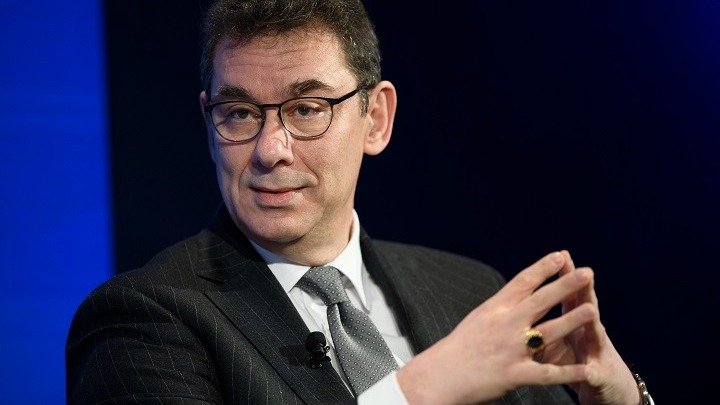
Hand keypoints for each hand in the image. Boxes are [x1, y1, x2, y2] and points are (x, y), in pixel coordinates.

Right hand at [397, 251, 598, 403]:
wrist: (440, 375)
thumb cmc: (457, 349)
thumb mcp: (478, 318)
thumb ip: (501, 309)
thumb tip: (519, 296)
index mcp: (495, 308)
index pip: (523, 282)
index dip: (543, 267)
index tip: (560, 256)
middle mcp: (505, 324)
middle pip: (540, 300)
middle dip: (565, 285)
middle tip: (586, 273)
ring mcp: (512, 348)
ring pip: (548, 332)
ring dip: (572, 321)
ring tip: (592, 310)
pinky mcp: (515, 374)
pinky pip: (547, 373)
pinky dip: (568, 372)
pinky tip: (585, 369)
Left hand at [541, 251, 640, 404]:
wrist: (605, 386)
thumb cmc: (575, 358)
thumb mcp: (558, 335)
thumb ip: (545, 317)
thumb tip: (524, 296)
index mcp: (574, 320)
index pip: (569, 293)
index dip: (565, 275)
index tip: (560, 255)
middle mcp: (588, 331)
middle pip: (586, 306)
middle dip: (584, 289)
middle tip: (585, 272)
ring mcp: (596, 352)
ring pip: (595, 336)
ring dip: (592, 324)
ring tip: (591, 311)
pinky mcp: (599, 377)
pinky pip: (592, 375)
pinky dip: (589, 373)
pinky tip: (589, 371)